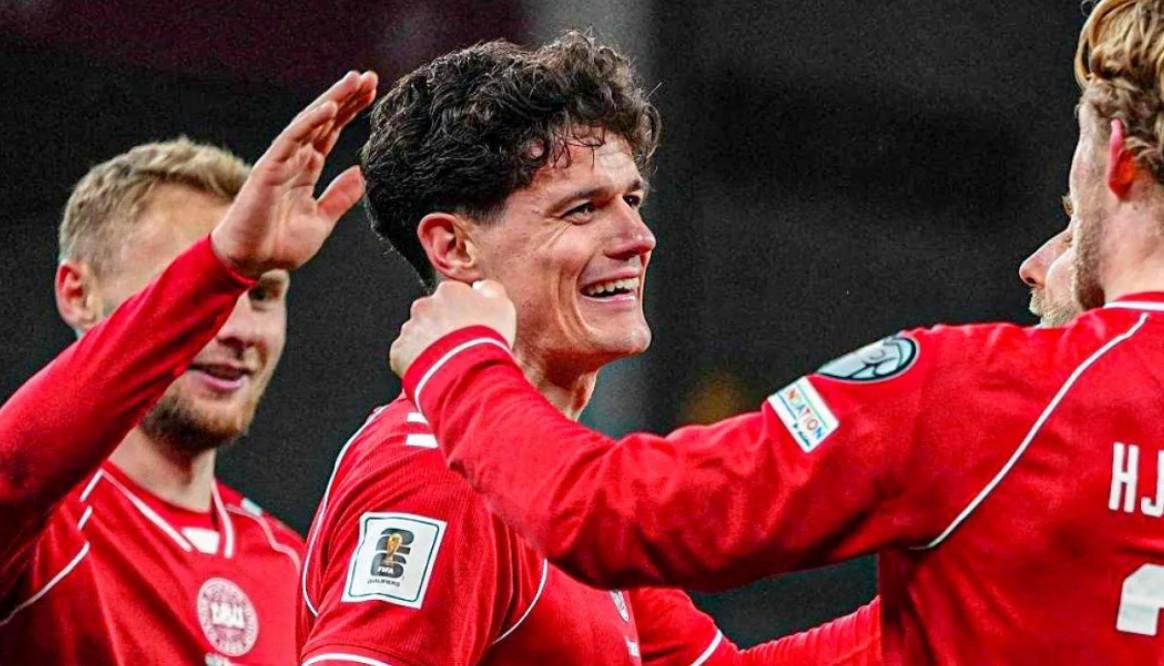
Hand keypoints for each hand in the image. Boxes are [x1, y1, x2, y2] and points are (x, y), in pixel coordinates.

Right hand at [210, 70, 378, 276]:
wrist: (250, 262)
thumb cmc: (278, 245)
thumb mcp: (321, 220)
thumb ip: (340, 197)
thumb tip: (361, 175)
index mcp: (307, 169)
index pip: (332, 132)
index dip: (351, 112)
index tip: (372, 93)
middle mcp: (295, 159)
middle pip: (325, 121)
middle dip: (347, 98)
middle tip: (370, 76)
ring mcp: (282, 161)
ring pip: (310, 122)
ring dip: (333, 99)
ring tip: (355, 80)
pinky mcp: (269, 168)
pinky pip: (291, 139)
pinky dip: (310, 122)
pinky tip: (329, 107)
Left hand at [390, 280, 516, 376]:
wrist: (467, 372)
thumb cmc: (486, 339)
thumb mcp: (503, 307)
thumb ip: (491, 290)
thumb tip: (482, 286)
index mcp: (448, 292)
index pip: (453, 297)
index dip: (464, 314)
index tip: (471, 329)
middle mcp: (424, 306)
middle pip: (432, 314)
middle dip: (443, 328)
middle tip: (459, 347)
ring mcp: (410, 329)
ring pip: (419, 334)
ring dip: (430, 345)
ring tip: (448, 362)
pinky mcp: (399, 352)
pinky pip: (406, 355)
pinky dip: (417, 362)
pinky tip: (434, 370)